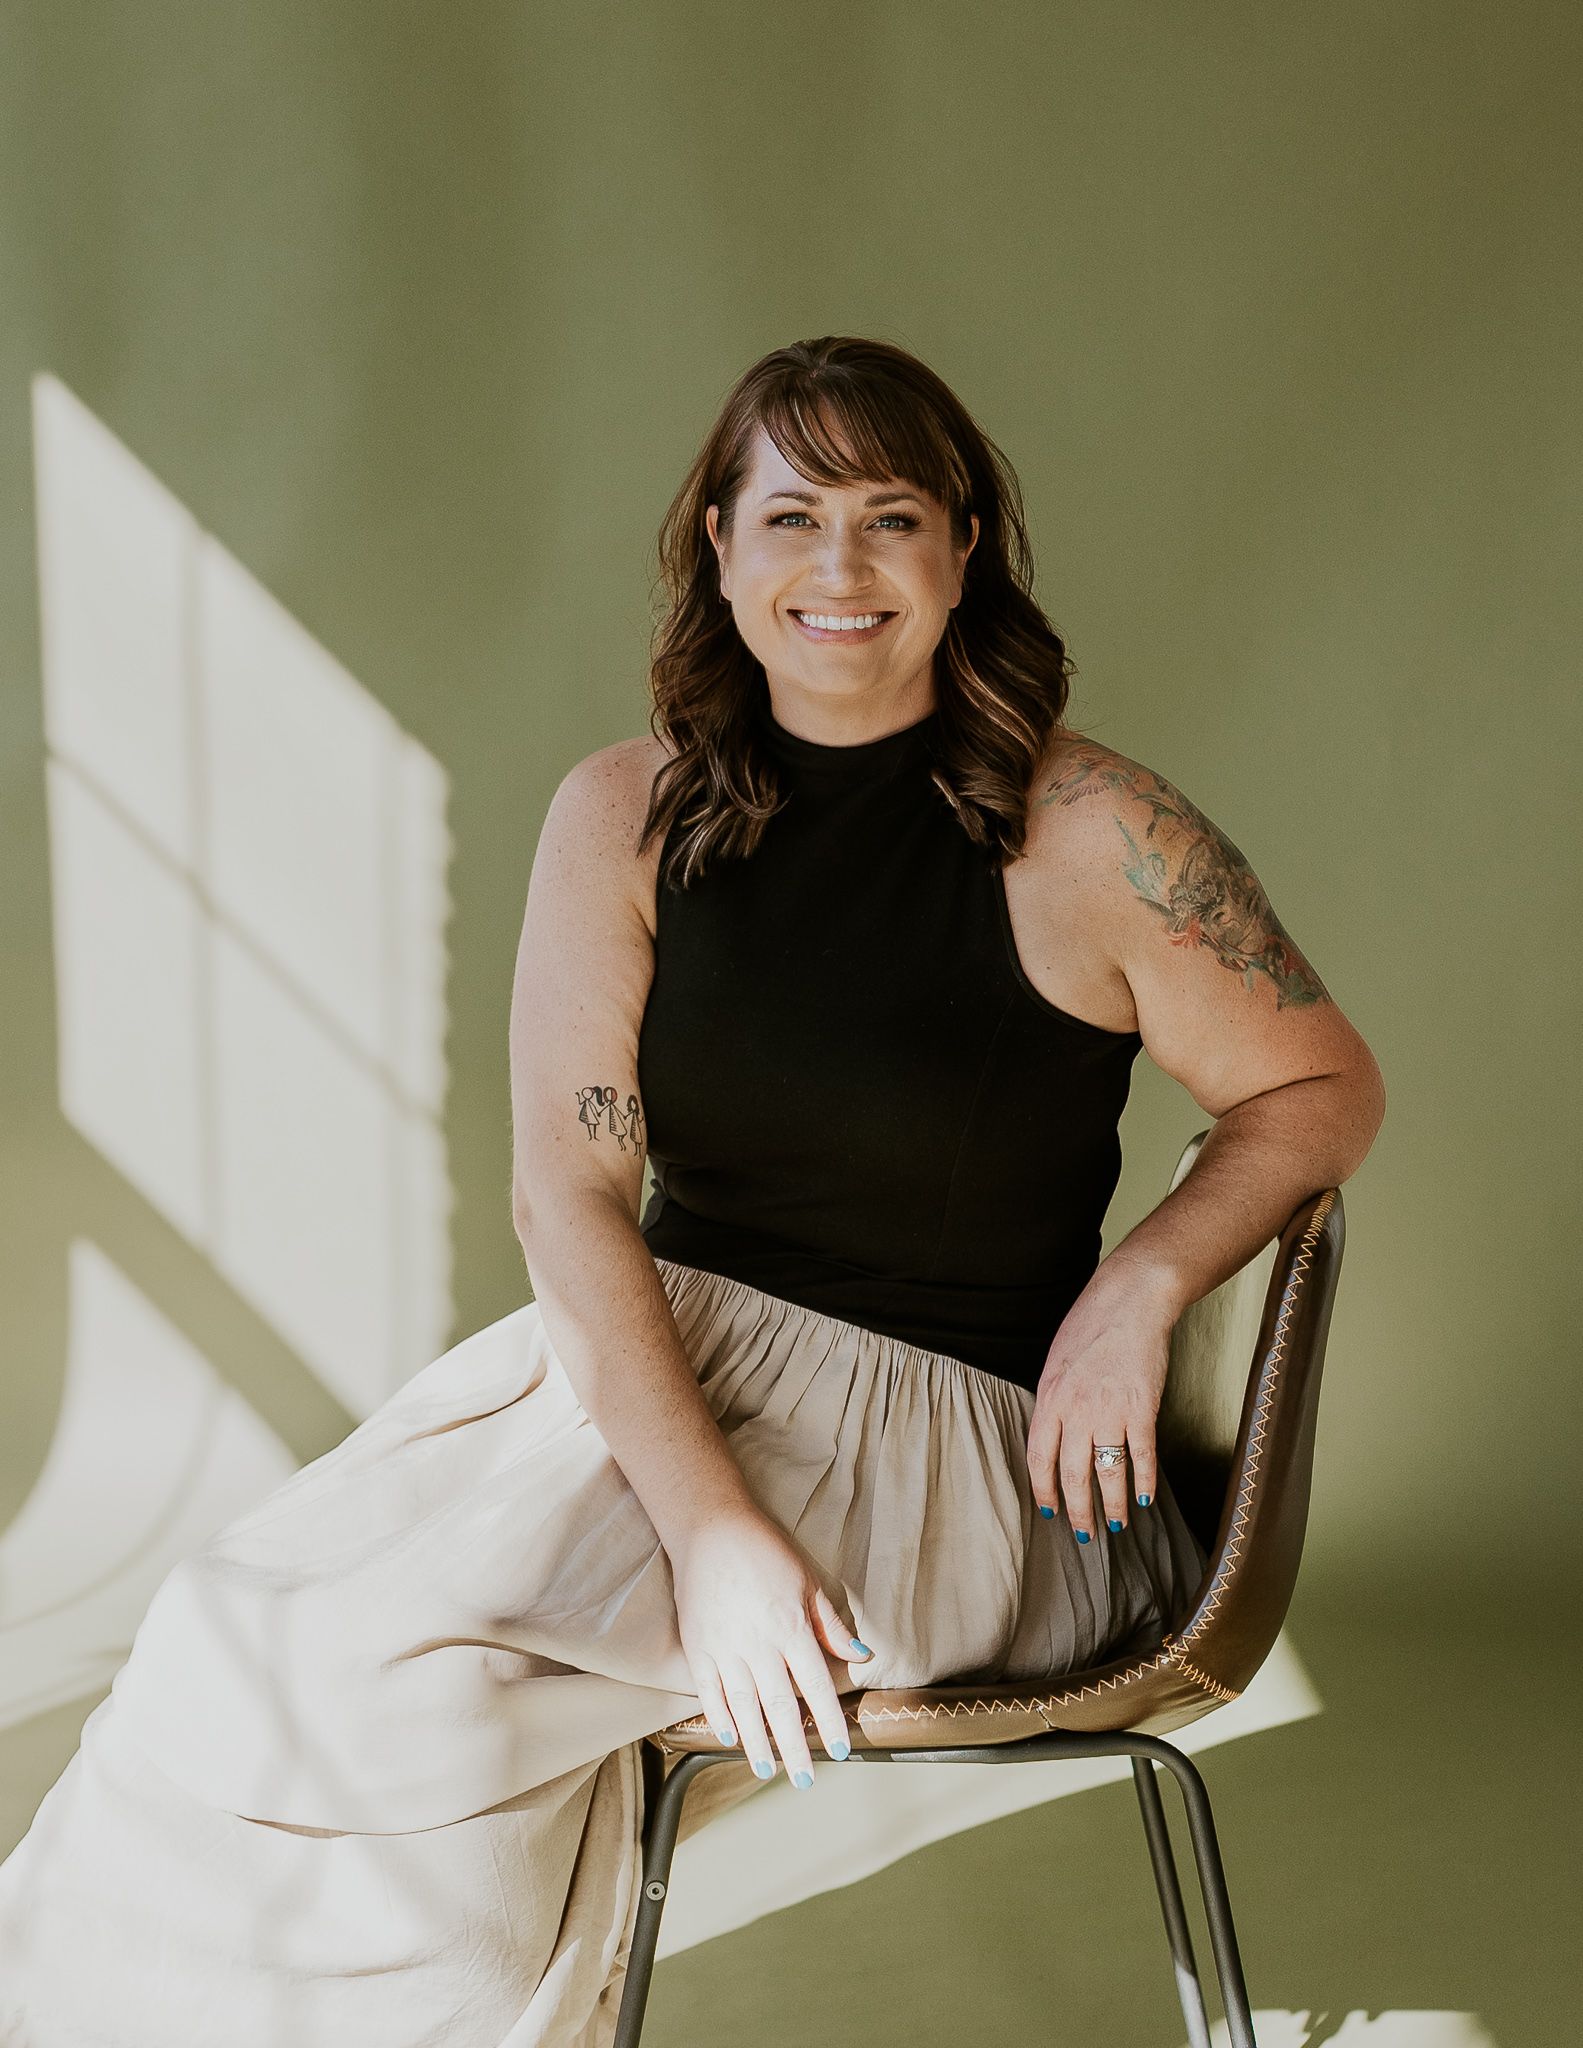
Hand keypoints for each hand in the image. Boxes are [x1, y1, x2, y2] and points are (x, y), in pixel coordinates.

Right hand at [667, 1505, 872, 1785]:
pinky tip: (730, 1737)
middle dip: (795, 1747)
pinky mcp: (697, 1646)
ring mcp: (724, 1647)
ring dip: (757, 1742)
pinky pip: (709, 1691)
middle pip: (779, 1707)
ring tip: (768, 1769)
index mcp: (790, 1627)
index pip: (816, 1685)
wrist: (710, 1527)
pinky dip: (719, 1716)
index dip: (830, 1721)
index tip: (841, 1750)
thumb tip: (862, 1655)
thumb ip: (831, 1624)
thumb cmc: (764, 1550)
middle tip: (805, 1780)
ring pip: (744, 1706)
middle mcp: (758, 1644)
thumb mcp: (807, 1580)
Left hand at [1026, 1267, 1175, 1539]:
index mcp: (1050, 1398)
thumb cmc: (1090, 1326)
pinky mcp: (1141, 1408)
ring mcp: (1109, 1411)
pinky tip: (1146, 1499)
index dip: (1044, 1489)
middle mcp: (1075, 1410)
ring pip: (1108, 1472)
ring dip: (1113, 1505)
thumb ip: (1054, 1400)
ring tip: (1117, 1526)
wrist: (1129, 1302)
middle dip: (1078, 1510)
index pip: (1039, 1457)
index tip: (1050, 1510)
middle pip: (1073, 1474)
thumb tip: (1055, 1435)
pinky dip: (1145, 1481)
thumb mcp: (1056, 1362)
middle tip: (1084, 1535)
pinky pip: (1142, 1455)